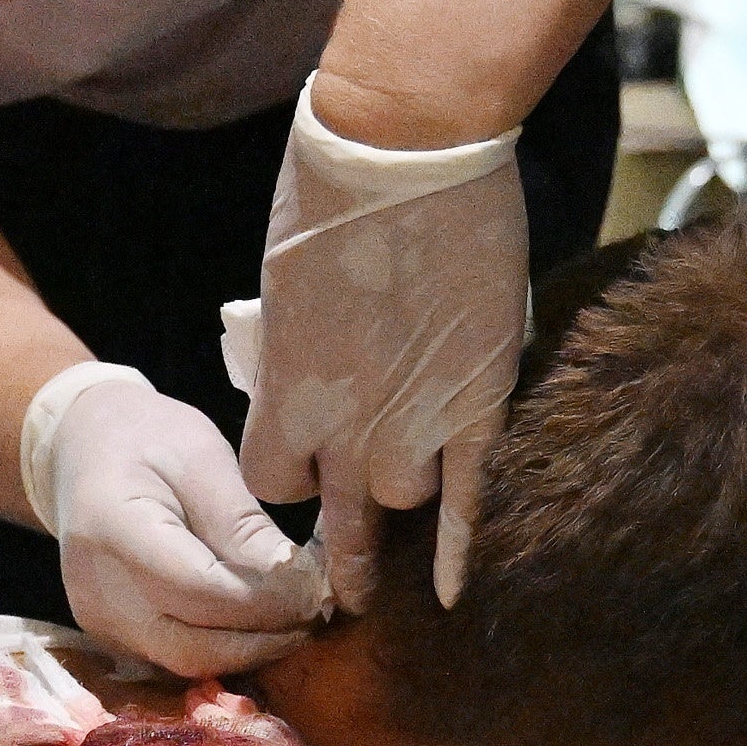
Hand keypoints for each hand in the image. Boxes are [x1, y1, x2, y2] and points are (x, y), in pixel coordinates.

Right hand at [17, 364, 330, 675]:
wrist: (81, 452)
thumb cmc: (147, 440)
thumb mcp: (201, 458)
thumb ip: (243, 524)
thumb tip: (295, 584)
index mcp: (113, 529)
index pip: (199, 590)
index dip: (265, 602)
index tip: (315, 590)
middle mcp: (95, 591)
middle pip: (192, 646)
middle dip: (263, 640)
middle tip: (313, 615)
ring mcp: (98, 622)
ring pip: (187, 663)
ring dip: (248, 650)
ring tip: (292, 619)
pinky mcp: (110, 637)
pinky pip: (175, 658)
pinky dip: (223, 648)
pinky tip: (256, 622)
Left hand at [226, 88, 528, 613]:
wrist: (408, 149)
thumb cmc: (333, 192)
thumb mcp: (289, 283)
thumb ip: (302, 348)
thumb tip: (314, 368)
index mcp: (284, 390)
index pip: (271, 481)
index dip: (291, 479)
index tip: (307, 474)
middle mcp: (341, 426)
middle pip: (335, 517)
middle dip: (337, 549)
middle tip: (339, 586)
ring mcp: (411, 422)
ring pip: (405, 502)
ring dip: (408, 506)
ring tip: (407, 545)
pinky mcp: (476, 405)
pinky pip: (465, 502)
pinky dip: (457, 551)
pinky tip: (449, 596)